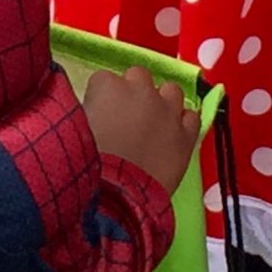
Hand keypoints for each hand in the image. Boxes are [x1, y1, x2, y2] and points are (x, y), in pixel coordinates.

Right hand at [82, 66, 200, 197]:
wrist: (118, 194)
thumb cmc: (90, 163)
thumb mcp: (78, 127)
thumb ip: (87, 110)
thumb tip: (92, 111)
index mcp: (108, 86)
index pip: (103, 80)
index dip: (102, 98)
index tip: (100, 114)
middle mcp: (140, 90)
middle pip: (138, 76)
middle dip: (133, 92)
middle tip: (126, 117)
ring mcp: (167, 109)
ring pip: (170, 90)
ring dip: (162, 101)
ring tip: (153, 122)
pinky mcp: (186, 133)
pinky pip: (192, 116)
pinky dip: (183, 123)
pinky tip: (173, 134)